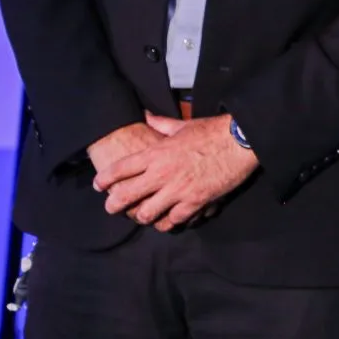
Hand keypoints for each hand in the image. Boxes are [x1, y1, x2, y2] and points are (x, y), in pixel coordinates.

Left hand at [93, 113, 258, 231]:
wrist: (240, 141)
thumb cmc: (213, 131)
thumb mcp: (183, 125)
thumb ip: (161, 124)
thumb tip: (146, 116)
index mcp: (157, 153)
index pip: (120, 169)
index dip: (105, 179)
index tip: (99, 185)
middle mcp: (162, 173)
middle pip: (125, 196)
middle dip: (114, 205)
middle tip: (112, 207)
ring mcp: (178, 190)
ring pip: (146, 214)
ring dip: (143, 216)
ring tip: (143, 215)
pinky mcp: (195, 201)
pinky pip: (173, 220)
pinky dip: (168, 222)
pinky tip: (168, 220)